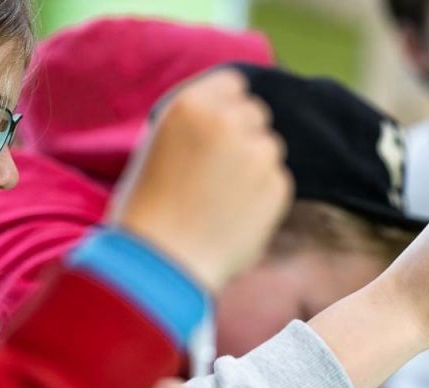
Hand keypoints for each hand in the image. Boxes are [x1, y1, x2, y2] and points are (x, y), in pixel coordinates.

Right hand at [109, 69, 292, 290]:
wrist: (163, 261)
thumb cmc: (149, 210)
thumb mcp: (160, 147)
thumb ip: (199, 127)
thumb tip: (235, 120)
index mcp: (191, 105)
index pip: (233, 85)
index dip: (229, 106)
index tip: (222, 128)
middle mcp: (228, 122)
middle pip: (256, 114)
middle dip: (245, 135)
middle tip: (222, 169)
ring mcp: (257, 154)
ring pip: (271, 148)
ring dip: (256, 166)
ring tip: (224, 198)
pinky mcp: (277, 187)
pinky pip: (279, 181)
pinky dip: (265, 196)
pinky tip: (236, 217)